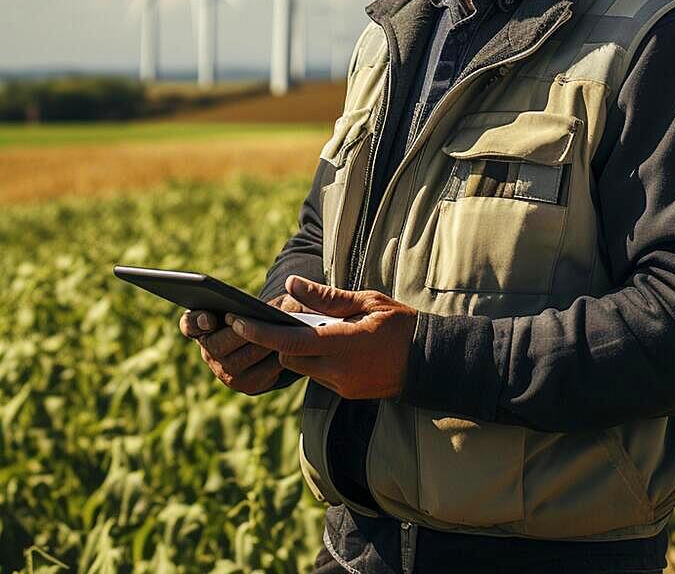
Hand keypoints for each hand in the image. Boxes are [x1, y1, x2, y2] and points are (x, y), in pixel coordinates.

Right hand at [178, 292, 307, 394]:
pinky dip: (279, 357)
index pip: (189, 324)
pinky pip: (265, 371)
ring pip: (246, 357)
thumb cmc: (255, 317)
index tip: (209, 319)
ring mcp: (227, 373)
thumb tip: (284, 306)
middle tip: (262, 319)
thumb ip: (258, 302)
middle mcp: (209, 353)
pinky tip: (292, 346)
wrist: (265, 350)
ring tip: (284, 329)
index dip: (196, 322)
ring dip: (265, 343)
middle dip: (243, 330)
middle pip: (220, 345)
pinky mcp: (248, 385)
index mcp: (203, 329)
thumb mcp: (252, 304)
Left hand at [224, 275, 417, 399]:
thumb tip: (292, 286)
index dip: (259, 332)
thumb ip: (327, 298)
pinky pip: (321, 377)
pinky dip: (318, 360)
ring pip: (304, 369)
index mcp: (341, 345)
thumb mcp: (367, 302)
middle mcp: (337, 371)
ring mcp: (342, 386)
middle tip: (282, 319)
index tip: (237, 321)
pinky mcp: (348, 393)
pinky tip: (333, 344)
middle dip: (282, 341)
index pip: (288, 342)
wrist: (431, 361)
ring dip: (302, 351)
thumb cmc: (402, 325)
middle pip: (290, 358)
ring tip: (315, 328)